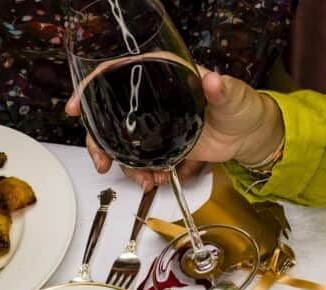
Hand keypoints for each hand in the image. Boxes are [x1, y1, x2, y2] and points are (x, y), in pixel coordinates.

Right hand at [66, 69, 283, 189]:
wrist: (248, 135)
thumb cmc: (241, 106)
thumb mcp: (232, 94)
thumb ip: (221, 89)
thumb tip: (211, 80)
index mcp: (162, 73)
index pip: (116, 73)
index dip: (91, 88)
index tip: (77, 107)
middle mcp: (151, 96)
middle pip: (107, 112)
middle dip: (97, 139)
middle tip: (101, 161)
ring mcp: (152, 121)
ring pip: (120, 140)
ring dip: (122, 163)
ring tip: (142, 180)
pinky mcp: (160, 143)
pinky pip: (139, 157)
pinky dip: (140, 172)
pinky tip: (151, 180)